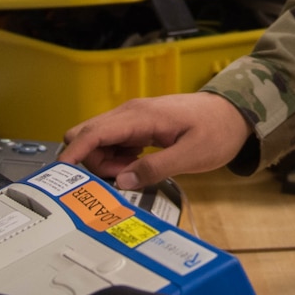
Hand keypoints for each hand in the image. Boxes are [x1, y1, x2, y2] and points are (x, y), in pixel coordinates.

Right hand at [60, 93, 251, 190]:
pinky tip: (136, 166)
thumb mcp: (191, 155)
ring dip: (105, 163)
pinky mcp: (137, 126)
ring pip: (97, 141)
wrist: (233, 113)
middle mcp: (129, 113)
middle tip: (118, 179)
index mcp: (140, 116)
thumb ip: (155, 168)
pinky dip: (115, 159)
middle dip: (91, 162)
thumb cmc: (217, 130)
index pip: (93, 133)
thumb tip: (121, 181)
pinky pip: (112, 143)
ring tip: (133, 174)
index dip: (73, 154)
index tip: (61, 175)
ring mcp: (132, 118)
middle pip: (87, 136)